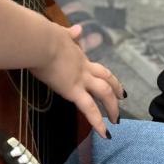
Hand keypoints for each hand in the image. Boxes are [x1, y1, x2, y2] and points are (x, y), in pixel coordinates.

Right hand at [28, 23, 122, 138]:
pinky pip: (89, 109)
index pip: (94, 66)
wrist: (41, 41)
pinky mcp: (73, 90)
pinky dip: (98, 122)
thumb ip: (69, 34)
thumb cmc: (43, 37)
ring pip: (104, 93)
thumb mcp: (59, 33)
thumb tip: (77, 29)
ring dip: (112, 107)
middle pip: (105, 79)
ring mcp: (80, 79)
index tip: (108, 80)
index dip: (103, 74)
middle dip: (115, 89)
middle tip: (122, 98)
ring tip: (116, 120)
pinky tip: (105, 133)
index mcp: (78, 55)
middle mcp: (83, 67)